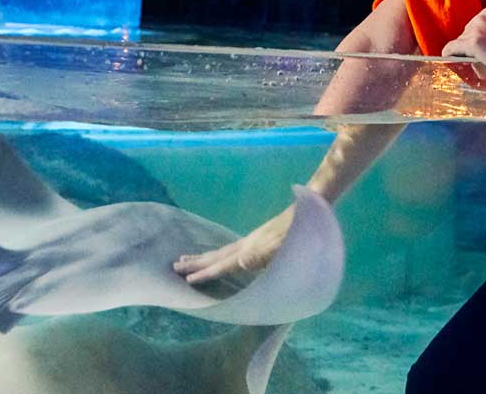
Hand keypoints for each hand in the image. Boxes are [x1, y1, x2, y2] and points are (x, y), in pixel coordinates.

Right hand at [174, 204, 294, 284]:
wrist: (310, 208)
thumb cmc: (302, 235)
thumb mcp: (285, 248)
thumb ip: (264, 254)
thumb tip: (241, 261)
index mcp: (251, 250)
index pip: (223, 264)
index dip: (205, 272)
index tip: (187, 278)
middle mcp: (247, 244)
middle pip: (216, 255)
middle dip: (196, 263)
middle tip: (175, 266)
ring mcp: (253, 240)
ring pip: (222, 251)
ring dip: (204, 257)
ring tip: (188, 258)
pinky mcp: (259, 238)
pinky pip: (232, 249)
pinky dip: (220, 254)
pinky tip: (222, 255)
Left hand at [441, 8, 485, 87]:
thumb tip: (472, 44)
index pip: (471, 28)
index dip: (475, 42)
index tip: (485, 52)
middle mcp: (481, 17)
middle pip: (464, 35)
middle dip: (469, 48)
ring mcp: (476, 29)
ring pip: (458, 44)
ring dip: (465, 55)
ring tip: (482, 64)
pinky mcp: (473, 43)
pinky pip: (451, 50)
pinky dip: (449, 57)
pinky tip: (451, 63)